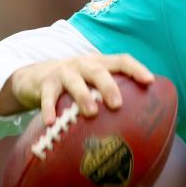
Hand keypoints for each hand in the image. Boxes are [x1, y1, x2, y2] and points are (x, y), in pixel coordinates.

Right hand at [0, 54, 153, 124]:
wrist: (36, 76)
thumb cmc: (75, 84)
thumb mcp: (93, 83)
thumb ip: (109, 95)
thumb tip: (137, 126)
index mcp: (100, 64)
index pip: (122, 60)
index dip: (136, 69)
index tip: (149, 81)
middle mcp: (83, 65)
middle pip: (98, 71)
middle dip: (109, 87)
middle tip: (117, 104)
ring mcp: (64, 72)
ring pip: (74, 82)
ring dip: (83, 96)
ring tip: (91, 112)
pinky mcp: (45, 84)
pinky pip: (48, 97)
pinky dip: (49, 108)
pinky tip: (51, 122)